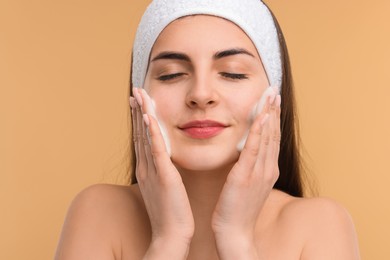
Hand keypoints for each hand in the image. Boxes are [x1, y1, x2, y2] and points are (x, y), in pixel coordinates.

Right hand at [131, 88, 193, 258]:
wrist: (171, 234)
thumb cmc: (170, 212)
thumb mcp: (163, 187)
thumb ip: (161, 171)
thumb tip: (163, 161)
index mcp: (147, 169)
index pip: (142, 138)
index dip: (139, 118)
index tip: (139, 101)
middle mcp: (146, 166)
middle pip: (140, 133)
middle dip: (137, 110)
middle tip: (135, 91)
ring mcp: (153, 170)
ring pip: (146, 136)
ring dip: (142, 114)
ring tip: (139, 95)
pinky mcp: (164, 176)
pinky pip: (157, 150)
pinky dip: (152, 132)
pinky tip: (149, 117)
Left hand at [211, 93, 280, 258]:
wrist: (234, 231)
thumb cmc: (238, 208)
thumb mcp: (249, 183)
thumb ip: (251, 166)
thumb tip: (249, 151)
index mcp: (268, 169)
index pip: (272, 138)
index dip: (273, 118)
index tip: (273, 100)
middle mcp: (268, 168)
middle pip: (273, 134)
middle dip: (274, 110)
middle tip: (275, 90)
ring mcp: (259, 172)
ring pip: (267, 138)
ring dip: (269, 115)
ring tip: (270, 96)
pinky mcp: (245, 176)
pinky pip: (253, 150)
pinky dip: (259, 132)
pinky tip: (261, 118)